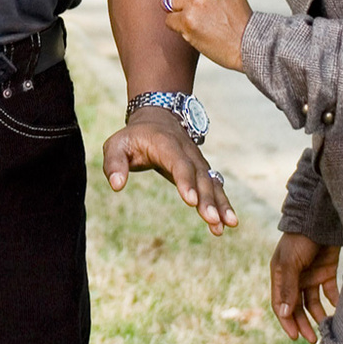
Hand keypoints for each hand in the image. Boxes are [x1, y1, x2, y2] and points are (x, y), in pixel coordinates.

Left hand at [102, 107, 238, 235]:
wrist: (158, 118)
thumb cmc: (133, 137)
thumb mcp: (116, 145)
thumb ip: (114, 163)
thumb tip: (116, 185)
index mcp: (166, 145)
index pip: (178, 163)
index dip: (186, 181)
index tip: (192, 202)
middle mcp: (187, 152)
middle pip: (200, 176)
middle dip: (207, 199)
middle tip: (212, 220)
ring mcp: (198, 161)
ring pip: (212, 182)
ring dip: (220, 204)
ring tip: (228, 224)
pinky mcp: (202, 171)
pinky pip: (215, 187)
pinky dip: (222, 204)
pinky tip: (228, 223)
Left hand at [160, 0, 252, 70]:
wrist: (247, 43)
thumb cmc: (231, 10)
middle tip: (199, 7)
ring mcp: (197, 2)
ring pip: (166, 1)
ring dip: (178, 12)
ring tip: (200, 17)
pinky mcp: (188, 21)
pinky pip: (168, 19)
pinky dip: (179, 26)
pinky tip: (197, 28)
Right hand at [269, 232, 341, 341]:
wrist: (321, 218)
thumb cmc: (301, 239)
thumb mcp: (291, 263)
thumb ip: (289, 288)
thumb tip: (284, 314)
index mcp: (280, 276)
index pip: (281, 304)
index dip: (287, 322)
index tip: (296, 337)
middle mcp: (294, 278)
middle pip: (297, 307)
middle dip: (303, 324)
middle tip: (313, 340)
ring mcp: (310, 275)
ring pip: (313, 302)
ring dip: (318, 316)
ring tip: (326, 330)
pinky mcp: (326, 271)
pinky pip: (329, 292)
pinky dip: (333, 302)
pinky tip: (339, 311)